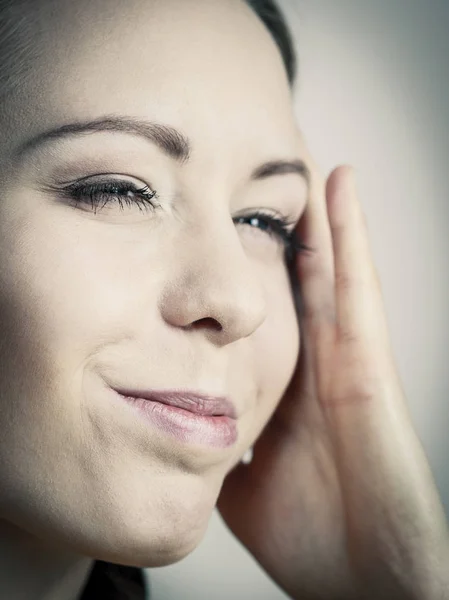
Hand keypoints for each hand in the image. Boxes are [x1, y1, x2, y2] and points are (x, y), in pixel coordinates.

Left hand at [217, 165, 448, 599]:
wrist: (365, 577)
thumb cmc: (305, 532)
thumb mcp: (239, 476)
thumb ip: (211, 440)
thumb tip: (171, 420)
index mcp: (281, 384)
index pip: (258, 312)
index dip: (240, 270)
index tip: (212, 229)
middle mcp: (313, 362)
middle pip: (291, 280)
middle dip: (274, 231)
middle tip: (252, 176)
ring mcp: (345, 360)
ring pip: (326, 271)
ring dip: (314, 216)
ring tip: (299, 160)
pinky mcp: (370, 369)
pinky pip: (357, 292)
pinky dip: (350, 239)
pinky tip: (340, 190)